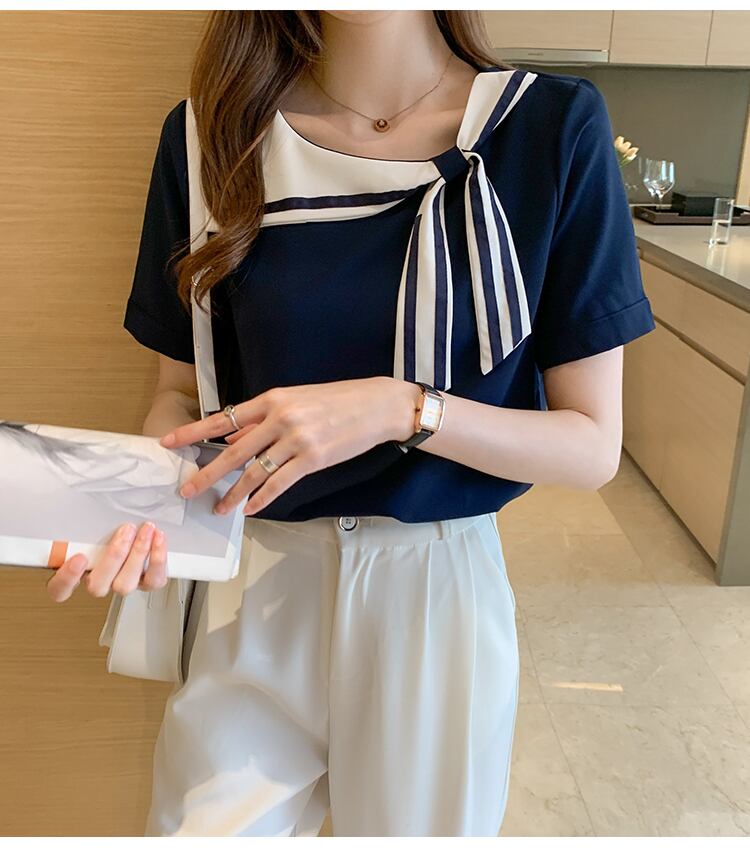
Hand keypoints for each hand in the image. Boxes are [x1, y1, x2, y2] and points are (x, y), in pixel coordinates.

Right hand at [46, 521, 168, 602]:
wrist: (143, 524)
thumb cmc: (111, 520)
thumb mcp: (93, 515)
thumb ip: (81, 512)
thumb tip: (75, 488)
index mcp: (77, 569)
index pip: (59, 589)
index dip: (66, 579)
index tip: (79, 557)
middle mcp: (99, 580)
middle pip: (97, 586)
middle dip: (114, 556)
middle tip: (126, 530)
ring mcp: (123, 583)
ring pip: (125, 585)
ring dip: (138, 555)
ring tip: (146, 530)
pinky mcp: (147, 581)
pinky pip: (153, 581)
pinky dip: (158, 560)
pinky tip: (159, 539)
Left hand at [159, 376, 419, 516]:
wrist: (376, 405)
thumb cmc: (337, 400)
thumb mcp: (296, 399)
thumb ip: (264, 416)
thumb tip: (233, 435)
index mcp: (271, 399)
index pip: (223, 418)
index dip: (193, 432)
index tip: (169, 442)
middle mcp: (280, 418)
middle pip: (233, 450)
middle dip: (207, 473)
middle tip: (186, 490)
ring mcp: (296, 439)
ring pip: (254, 472)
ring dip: (234, 494)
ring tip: (219, 509)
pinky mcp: (313, 458)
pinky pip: (280, 483)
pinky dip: (263, 498)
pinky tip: (252, 509)